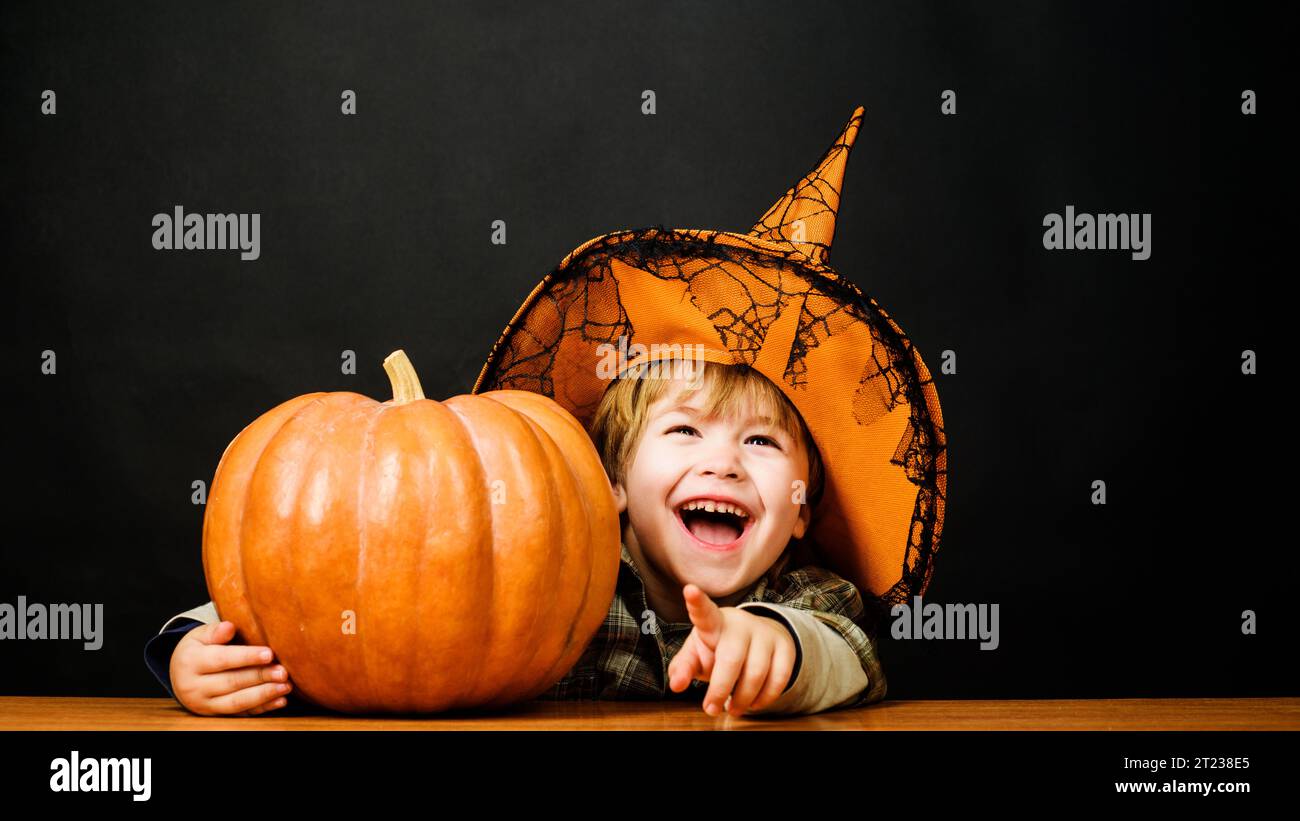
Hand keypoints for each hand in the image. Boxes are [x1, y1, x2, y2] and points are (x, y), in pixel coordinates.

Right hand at [169, 621, 292, 716]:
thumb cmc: (197, 649)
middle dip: (260, 677)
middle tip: (283, 672)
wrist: (178, 674)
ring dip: (264, 695)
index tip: (269, 653)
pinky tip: (280, 700)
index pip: (222, 659)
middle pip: (231, 682)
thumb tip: (229, 627)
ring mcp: (205, 704)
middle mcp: (194, 687)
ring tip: (286, 686)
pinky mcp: (215, 715)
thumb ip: (214, 631)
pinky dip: (262, 708)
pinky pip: (241, 714)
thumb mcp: (199, 636)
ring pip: (237, 702)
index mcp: (191, 662)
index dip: (246, 657)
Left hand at [667, 584, 797, 716]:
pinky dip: (765, 698)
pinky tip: (754, 703)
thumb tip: (676, 685)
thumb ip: (683, 668)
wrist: (756, 640)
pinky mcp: (785, 647)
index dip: (696, 602)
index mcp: (713, 623)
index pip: (704, 612)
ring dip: (743, 699)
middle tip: (711, 709)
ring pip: (756, 673)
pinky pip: (779, 678)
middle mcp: (740, 624)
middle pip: (731, 658)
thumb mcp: (696, 655)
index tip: (689, 590)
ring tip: (733, 708)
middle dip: (720, 689)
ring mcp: (765, 634)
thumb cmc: (718, 648)